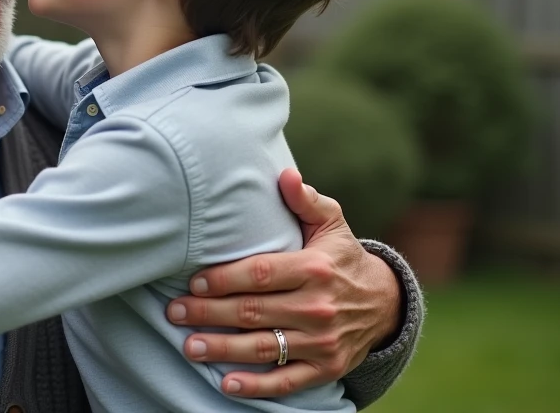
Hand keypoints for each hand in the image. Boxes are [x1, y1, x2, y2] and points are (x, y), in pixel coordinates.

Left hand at [167, 169, 399, 398]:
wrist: (385, 303)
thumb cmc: (341, 257)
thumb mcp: (331, 223)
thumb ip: (306, 200)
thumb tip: (285, 175)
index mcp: (314, 269)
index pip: (260, 274)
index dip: (224, 279)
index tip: (193, 282)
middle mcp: (318, 307)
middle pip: (253, 312)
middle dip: (209, 313)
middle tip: (174, 313)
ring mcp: (322, 342)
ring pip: (264, 347)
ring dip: (223, 349)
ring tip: (189, 347)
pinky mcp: (326, 368)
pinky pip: (287, 381)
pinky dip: (257, 386)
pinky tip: (227, 383)